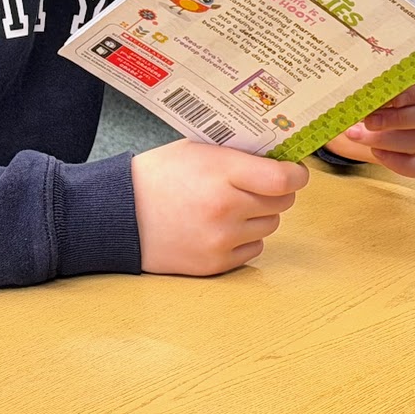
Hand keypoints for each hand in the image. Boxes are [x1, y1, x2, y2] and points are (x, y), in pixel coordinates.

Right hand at [131, 140, 307, 275]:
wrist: (117, 215)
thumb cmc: (159, 175)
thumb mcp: (200, 149)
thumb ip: (240, 155)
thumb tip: (280, 157)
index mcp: (223, 174)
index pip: (283, 179)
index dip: (296, 175)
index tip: (295, 171)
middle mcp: (226, 209)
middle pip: (282, 202)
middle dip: (276, 192)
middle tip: (257, 184)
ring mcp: (220, 240)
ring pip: (270, 225)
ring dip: (260, 215)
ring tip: (232, 204)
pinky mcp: (214, 265)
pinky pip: (253, 249)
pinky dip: (245, 238)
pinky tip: (222, 226)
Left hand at [323, 69, 414, 177]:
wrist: (351, 112)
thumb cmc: (362, 87)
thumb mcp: (367, 76)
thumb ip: (374, 77)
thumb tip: (366, 86)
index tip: (393, 97)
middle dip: (398, 118)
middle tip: (368, 118)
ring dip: (385, 139)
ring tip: (356, 133)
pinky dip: (396, 162)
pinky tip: (374, 152)